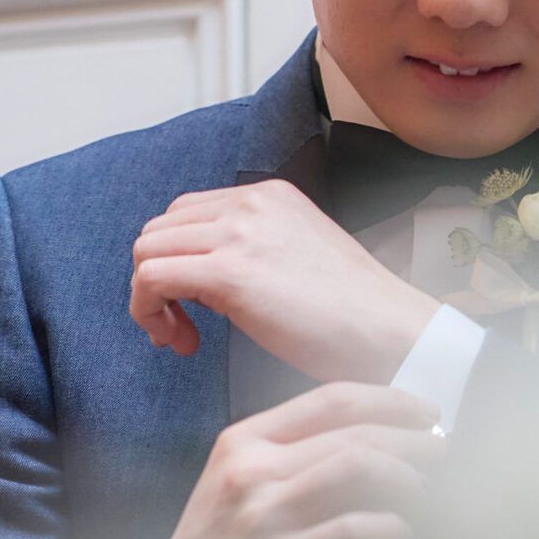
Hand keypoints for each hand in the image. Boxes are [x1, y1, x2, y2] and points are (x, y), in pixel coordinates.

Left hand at [131, 178, 437, 381]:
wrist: (392, 334)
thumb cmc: (354, 315)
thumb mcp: (300, 256)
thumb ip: (255, 249)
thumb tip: (205, 275)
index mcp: (270, 196)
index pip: (186, 214)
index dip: (177, 261)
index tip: (194, 308)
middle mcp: (251, 203)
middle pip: (159, 230)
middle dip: (157, 279)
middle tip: (184, 327)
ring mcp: (239, 233)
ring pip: (146, 251)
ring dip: (149, 299)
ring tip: (180, 336)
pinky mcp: (230, 272)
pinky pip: (150, 279)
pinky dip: (149, 312)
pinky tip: (183, 342)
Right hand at [136, 383, 444, 538]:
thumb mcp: (237, 485)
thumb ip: (291, 457)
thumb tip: (374, 440)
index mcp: (245, 442)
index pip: (331, 399)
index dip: (390, 401)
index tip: (426, 413)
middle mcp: (253, 471)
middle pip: (355, 433)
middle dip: (413, 440)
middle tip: (444, 454)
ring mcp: (264, 516)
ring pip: (359, 469)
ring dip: (408, 480)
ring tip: (427, 495)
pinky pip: (354, 531)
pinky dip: (392, 529)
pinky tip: (404, 535)